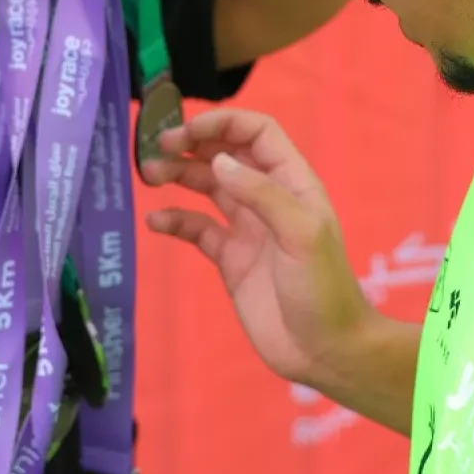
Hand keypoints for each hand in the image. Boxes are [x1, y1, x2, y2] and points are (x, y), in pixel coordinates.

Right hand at [141, 110, 378, 389]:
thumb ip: (261, 194)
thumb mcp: (301, 234)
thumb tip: (219, 160)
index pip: (258, 133)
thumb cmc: (323, 288)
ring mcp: (248, 228)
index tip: (186, 130)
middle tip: (156, 149)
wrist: (324, 350)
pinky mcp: (230, 259)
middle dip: (193, 145)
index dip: (223, 123)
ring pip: (208, 187)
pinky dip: (175, 220)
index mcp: (293, 182)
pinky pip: (198, 229)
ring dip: (179, 176)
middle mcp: (268, 198)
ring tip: (149, 175)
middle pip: (227, 154)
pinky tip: (156, 221)